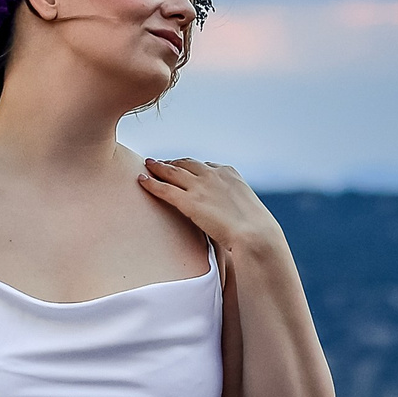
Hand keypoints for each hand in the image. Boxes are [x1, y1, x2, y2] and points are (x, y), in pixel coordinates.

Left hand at [139, 157, 282, 258]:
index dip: (191, 166)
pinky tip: (141, 180)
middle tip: (160, 163)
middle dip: (173, 162)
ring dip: (158, 166)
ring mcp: (200, 186)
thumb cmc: (256, 229)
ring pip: (172, 171)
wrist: (255, 234)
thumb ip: (234, 205)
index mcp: (229, 173)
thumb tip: (232, 216)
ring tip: (147, 164)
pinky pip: (164, 188)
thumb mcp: (247, 208)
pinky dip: (151, 183)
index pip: (205, 165)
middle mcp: (212, 174)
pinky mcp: (189, 201)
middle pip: (186, 163)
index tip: (183, 167)